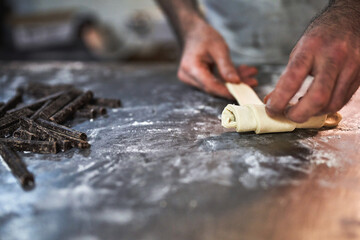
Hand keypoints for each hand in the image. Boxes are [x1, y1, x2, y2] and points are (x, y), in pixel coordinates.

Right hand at [177, 19, 257, 98]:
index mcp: (191, 68)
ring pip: (216, 86)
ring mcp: (192, 79)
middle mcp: (189, 77)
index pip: (210, 85)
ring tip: (251, 74)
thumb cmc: (204, 36)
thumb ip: (226, 66)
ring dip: (234, 81)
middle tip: (253, 82)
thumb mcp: (218, 48)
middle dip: (234, 86)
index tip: (242, 92)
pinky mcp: (198, 80)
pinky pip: (215, 82)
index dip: (226, 91)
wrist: (193, 32)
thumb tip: (236, 82)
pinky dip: (228, 78)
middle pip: (214, 87)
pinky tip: (242, 73)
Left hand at [265, 3, 359, 122]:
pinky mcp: (359, 77)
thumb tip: (273, 100)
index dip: (279, 100)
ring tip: (302, 109)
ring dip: (313, 113)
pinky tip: (316, 104)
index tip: (271, 109)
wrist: (351, 21)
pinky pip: (342, 100)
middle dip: (299, 114)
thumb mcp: (299, 50)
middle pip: (317, 97)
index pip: (292, 79)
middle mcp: (333, 57)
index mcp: (312, 48)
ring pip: (332, 103)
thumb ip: (287, 76)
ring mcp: (350, 67)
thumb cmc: (322, 36)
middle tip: (288, 116)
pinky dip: (326, 107)